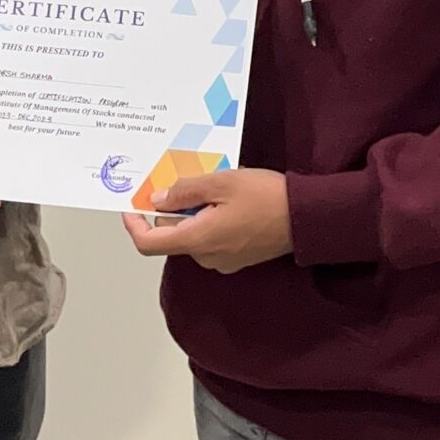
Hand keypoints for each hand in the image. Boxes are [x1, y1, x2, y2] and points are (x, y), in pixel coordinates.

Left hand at [123, 169, 292, 273]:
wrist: (307, 217)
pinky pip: (211, 237)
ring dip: (195, 211)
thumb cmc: (267, 197)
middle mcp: (206, 257)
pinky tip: (230, 200)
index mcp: (197, 240)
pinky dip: (211, 218)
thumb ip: (184, 191)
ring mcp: (222, 260)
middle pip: (172, 234)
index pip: (149, 243)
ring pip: (193, 233)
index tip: (133, 206)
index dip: (134, 225)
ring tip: (217, 186)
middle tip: (188, 179)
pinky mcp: (236, 257)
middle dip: (174, 208)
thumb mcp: (221, 182)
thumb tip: (158, 200)